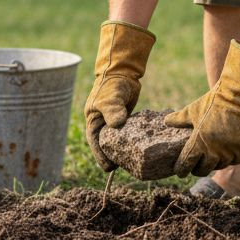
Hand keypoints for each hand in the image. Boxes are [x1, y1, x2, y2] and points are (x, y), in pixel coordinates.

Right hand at [83, 20, 155, 170]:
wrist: (122, 71)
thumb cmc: (111, 83)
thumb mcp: (110, 97)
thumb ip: (113, 110)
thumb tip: (117, 124)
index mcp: (94, 122)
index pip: (95, 143)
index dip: (101, 156)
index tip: (110, 168)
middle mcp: (103, 125)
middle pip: (107, 146)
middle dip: (115, 157)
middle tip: (127, 167)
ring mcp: (114, 123)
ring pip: (120, 141)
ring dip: (127, 150)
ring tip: (137, 162)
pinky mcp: (126, 120)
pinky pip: (130, 134)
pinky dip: (135, 140)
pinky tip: (146, 147)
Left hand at [165, 40, 239, 177]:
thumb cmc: (214, 102)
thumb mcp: (194, 109)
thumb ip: (179, 119)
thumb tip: (166, 121)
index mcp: (198, 142)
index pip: (186, 163)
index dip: (182, 169)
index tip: (180, 171)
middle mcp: (214, 151)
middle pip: (203, 169)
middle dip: (197, 169)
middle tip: (195, 167)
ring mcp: (230, 152)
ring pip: (219, 166)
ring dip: (214, 164)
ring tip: (210, 160)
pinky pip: (234, 161)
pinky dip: (229, 159)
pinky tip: (225, 154)